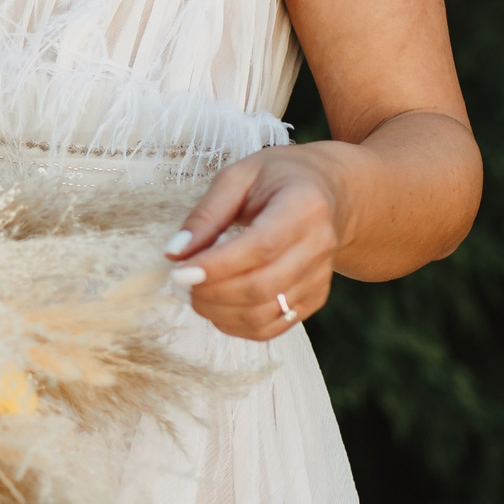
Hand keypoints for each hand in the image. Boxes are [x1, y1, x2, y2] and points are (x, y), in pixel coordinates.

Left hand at [165, 149, 346, 342]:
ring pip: (263, 313)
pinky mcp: (314, 299)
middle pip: (260, 286)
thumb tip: (175, 253)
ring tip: (193, 293)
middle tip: (179, 283)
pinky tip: (216, 306)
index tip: (179, 271)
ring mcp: (319, 277)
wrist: (329, 194)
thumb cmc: (279, 179)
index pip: (261, 246)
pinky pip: (271, 327)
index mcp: (304, 206)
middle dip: (210, 292)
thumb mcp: (239, 177)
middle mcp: (319, 245)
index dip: (217, 266)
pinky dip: (236, 325)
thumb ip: (206, 214)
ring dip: (217, 312)